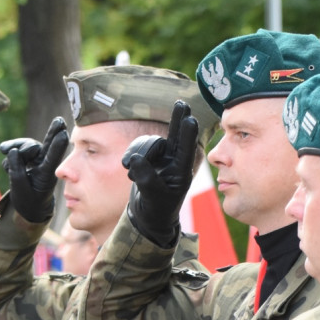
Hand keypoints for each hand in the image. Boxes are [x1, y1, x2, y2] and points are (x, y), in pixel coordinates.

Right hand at [0, 117, 68, 222]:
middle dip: (53, 132)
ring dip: (17, 146)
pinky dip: (10, 156)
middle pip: (46, 145)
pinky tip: (7, 167)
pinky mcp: (27, 158)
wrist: (28, 207)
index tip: (64, 134)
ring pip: (28, 146)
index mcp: (46, 175)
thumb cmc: (28, 201)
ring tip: (4, 149)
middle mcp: (43, 164)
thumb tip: (13, 151)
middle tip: (60, 120)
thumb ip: (16, 170)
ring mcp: (36, 160)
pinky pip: (17, 150)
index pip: (52, 158)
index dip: (57, 146)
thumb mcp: (19, 189)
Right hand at [122, 100, 198, 247]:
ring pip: (150, 142)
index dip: (188, 134)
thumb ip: (146, 179)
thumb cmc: (157, 209)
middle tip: (182, 103)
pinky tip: (128, 169)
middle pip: (174, 136)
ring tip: (129, 170)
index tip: (191, 119)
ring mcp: (161, 158)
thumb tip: (135, 159)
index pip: (186, 150)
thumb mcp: (153, 197)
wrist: (148, 215)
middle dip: (177, 119)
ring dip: (139, 152)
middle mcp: (174, 161)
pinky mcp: (148, 157)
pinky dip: (131, 155)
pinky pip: (138, 146)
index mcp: (181, 172)